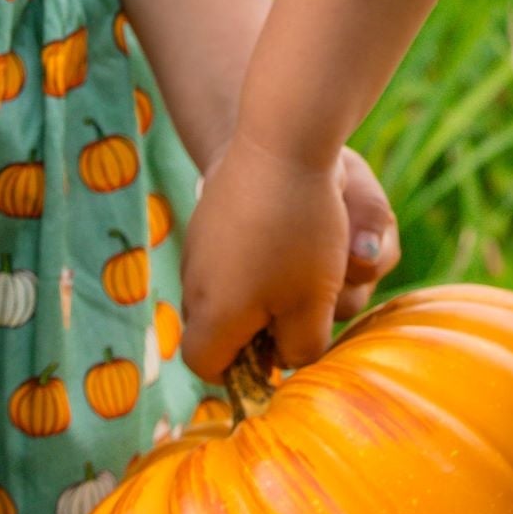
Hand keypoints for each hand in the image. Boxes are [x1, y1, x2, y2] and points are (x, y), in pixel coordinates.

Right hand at [180, 136, 399, 380]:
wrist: (281, 142)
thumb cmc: (302, 232)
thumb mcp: (317, 303)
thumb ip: (301, 348)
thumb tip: (285, 357)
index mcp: (213, 315)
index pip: (206, 367)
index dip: (241, 371)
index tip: (279, 349)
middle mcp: (194, 283)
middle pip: (218, 328)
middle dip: (261, 326)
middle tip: (301, 304)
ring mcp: (198, 245)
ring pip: (228, 288)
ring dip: (266, 287)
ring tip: (306, 263)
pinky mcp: (210, 214)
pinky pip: (230, 253)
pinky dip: (261, 252)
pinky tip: (292, 230)